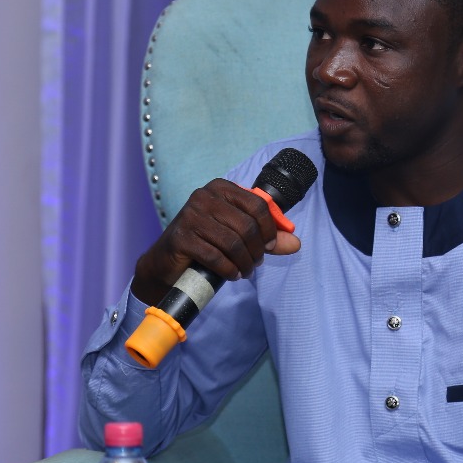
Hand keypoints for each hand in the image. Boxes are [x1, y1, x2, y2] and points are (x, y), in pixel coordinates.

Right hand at [131, 178, 300, 301]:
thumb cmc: (206, 243)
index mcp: (221, 188)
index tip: (270, 247)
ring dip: (245, 263)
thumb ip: (267, 238)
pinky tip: (232, 275)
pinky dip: (229, 270)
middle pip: (247, 225)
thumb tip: (296, 244)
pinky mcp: (181, 238)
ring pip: (233, 242)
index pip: (258, 205)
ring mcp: (190, 215)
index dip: (270, 229)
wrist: (166, 262)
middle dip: (257, 250)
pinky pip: (216, 256)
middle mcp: (204, 196)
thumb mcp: (239, 236)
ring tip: (245, 271)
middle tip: (255, 264)